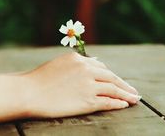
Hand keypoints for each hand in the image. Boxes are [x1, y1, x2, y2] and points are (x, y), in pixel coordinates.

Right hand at [23, 52, 140, 118]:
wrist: (29, 92)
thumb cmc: (39, 79)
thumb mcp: (59, 64)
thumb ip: (77, 64)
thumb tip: (95, 62)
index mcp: (78, 58)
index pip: (100, 66)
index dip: (110, 75)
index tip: (117, 80)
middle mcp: (86, 69)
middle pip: (111, 76)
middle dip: (124, 84)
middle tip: (133, 91)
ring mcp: (88, 85)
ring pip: (113, 89)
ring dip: (126, 94)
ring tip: (135, 99)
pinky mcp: (88, 100)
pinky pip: (108, 102)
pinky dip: (118, 103)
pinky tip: (124, 105)